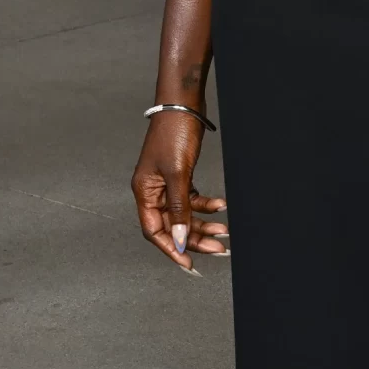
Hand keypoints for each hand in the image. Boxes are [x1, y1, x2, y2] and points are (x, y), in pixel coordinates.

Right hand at [132, 111, 228, 272]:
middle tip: (217, 248)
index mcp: (144, 191)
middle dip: (194, 238)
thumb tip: (178, 239)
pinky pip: (192, 199)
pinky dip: (206, 205)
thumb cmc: (173, 132)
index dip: (170, 249)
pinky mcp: (180, 175)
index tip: (188, 264)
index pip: (153, 230)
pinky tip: (221, 205)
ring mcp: (167, 183)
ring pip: (184, 214)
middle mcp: (153, 190)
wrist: (184, 104)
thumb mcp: (178, 174)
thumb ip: (178, 208)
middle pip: (172, 225)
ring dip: (203, 224)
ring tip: (224, 231)